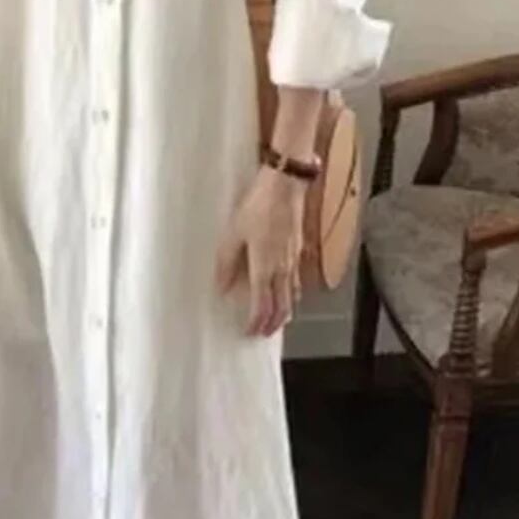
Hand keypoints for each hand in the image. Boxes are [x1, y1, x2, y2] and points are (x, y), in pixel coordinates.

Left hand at [215, 166, 306, 336]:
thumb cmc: (260, 205)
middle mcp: (282, 268)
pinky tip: (287, 290)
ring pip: (292, 295)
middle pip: (282, 307)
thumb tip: (221, 286)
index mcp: (264, 267)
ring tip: (276, 319)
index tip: (249, 332)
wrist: (286, 184)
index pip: (262, 306)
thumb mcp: (233, 233)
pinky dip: (291, 293)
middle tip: (263, 333)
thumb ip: (227, 263)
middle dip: (273, 324)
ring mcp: (293, 259)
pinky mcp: (298, 249)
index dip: (256, 322)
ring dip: (284, 311)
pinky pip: (296, 280)